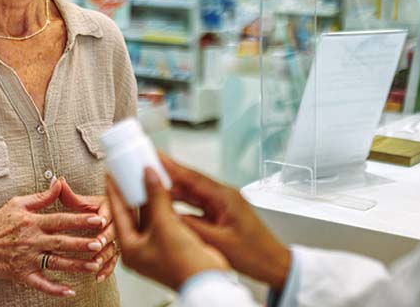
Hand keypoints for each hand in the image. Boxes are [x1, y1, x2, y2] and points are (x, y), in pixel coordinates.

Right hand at [0, 178, 108, 296]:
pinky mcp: (22, 275)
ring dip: (76, 265)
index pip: (60, 220)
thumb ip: (41, 197)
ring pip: (56, 263)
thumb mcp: (17, 204)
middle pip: (61, 242)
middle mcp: (32, 241)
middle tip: (100, 243)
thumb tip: (59, 182)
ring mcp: (27, 260)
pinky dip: (55, 289)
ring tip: (94, 265)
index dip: (80, 219)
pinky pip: (41, 284)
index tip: (97, 219)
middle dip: (82, 243)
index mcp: (32, 222)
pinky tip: (70, 291)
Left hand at [57, 178, 118, 282]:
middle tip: (97, 245)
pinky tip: (98, 276)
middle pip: (113, 231)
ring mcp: (116, 240)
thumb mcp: (80, 202)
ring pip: (113, 249)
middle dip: (105, 238)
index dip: (104, 217)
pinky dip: (106, 270)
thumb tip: (56, 181)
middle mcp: (115, 224)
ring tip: (95, 263)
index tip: (99, 221)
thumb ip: (68, 194)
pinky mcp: (115, 251)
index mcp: (109, 208)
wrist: (103, 218)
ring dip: (104, 256)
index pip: (109, 212)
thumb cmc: (91, 209)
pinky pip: (112, 262)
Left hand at [106, 168, 228, 289]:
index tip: (111, 174)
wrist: (207, 280)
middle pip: (132, 213)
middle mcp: (141, 248)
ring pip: (149, 215)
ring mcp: (156, 246)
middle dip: (131, 192)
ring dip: (148, 197)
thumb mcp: (165, 225)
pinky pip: (162, 219)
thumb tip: (148, 176)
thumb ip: (156, 198)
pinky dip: (162, 204)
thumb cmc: (182, 265)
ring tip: (146, 175)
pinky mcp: (171, 243)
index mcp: (130, 248)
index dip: (114, 192)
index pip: (117, 213)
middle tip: (128, 172)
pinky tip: (164, 190)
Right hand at [161, 155, 291, 289]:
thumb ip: (192, 227)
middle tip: (147, 168)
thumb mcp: (218, 242)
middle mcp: (224, 196)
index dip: (171, 166)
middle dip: (168, 175)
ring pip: (193, 194)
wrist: (272, 264)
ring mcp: (223, 205)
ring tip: (152, 184)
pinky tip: (169, 205)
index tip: (155, 156)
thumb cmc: (254, 253)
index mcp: (226, 197)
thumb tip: (170, 216)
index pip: (193, 178)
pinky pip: (197, 205)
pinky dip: (183, 205)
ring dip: (174, 190)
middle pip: (191, 182)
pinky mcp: (221, 214)